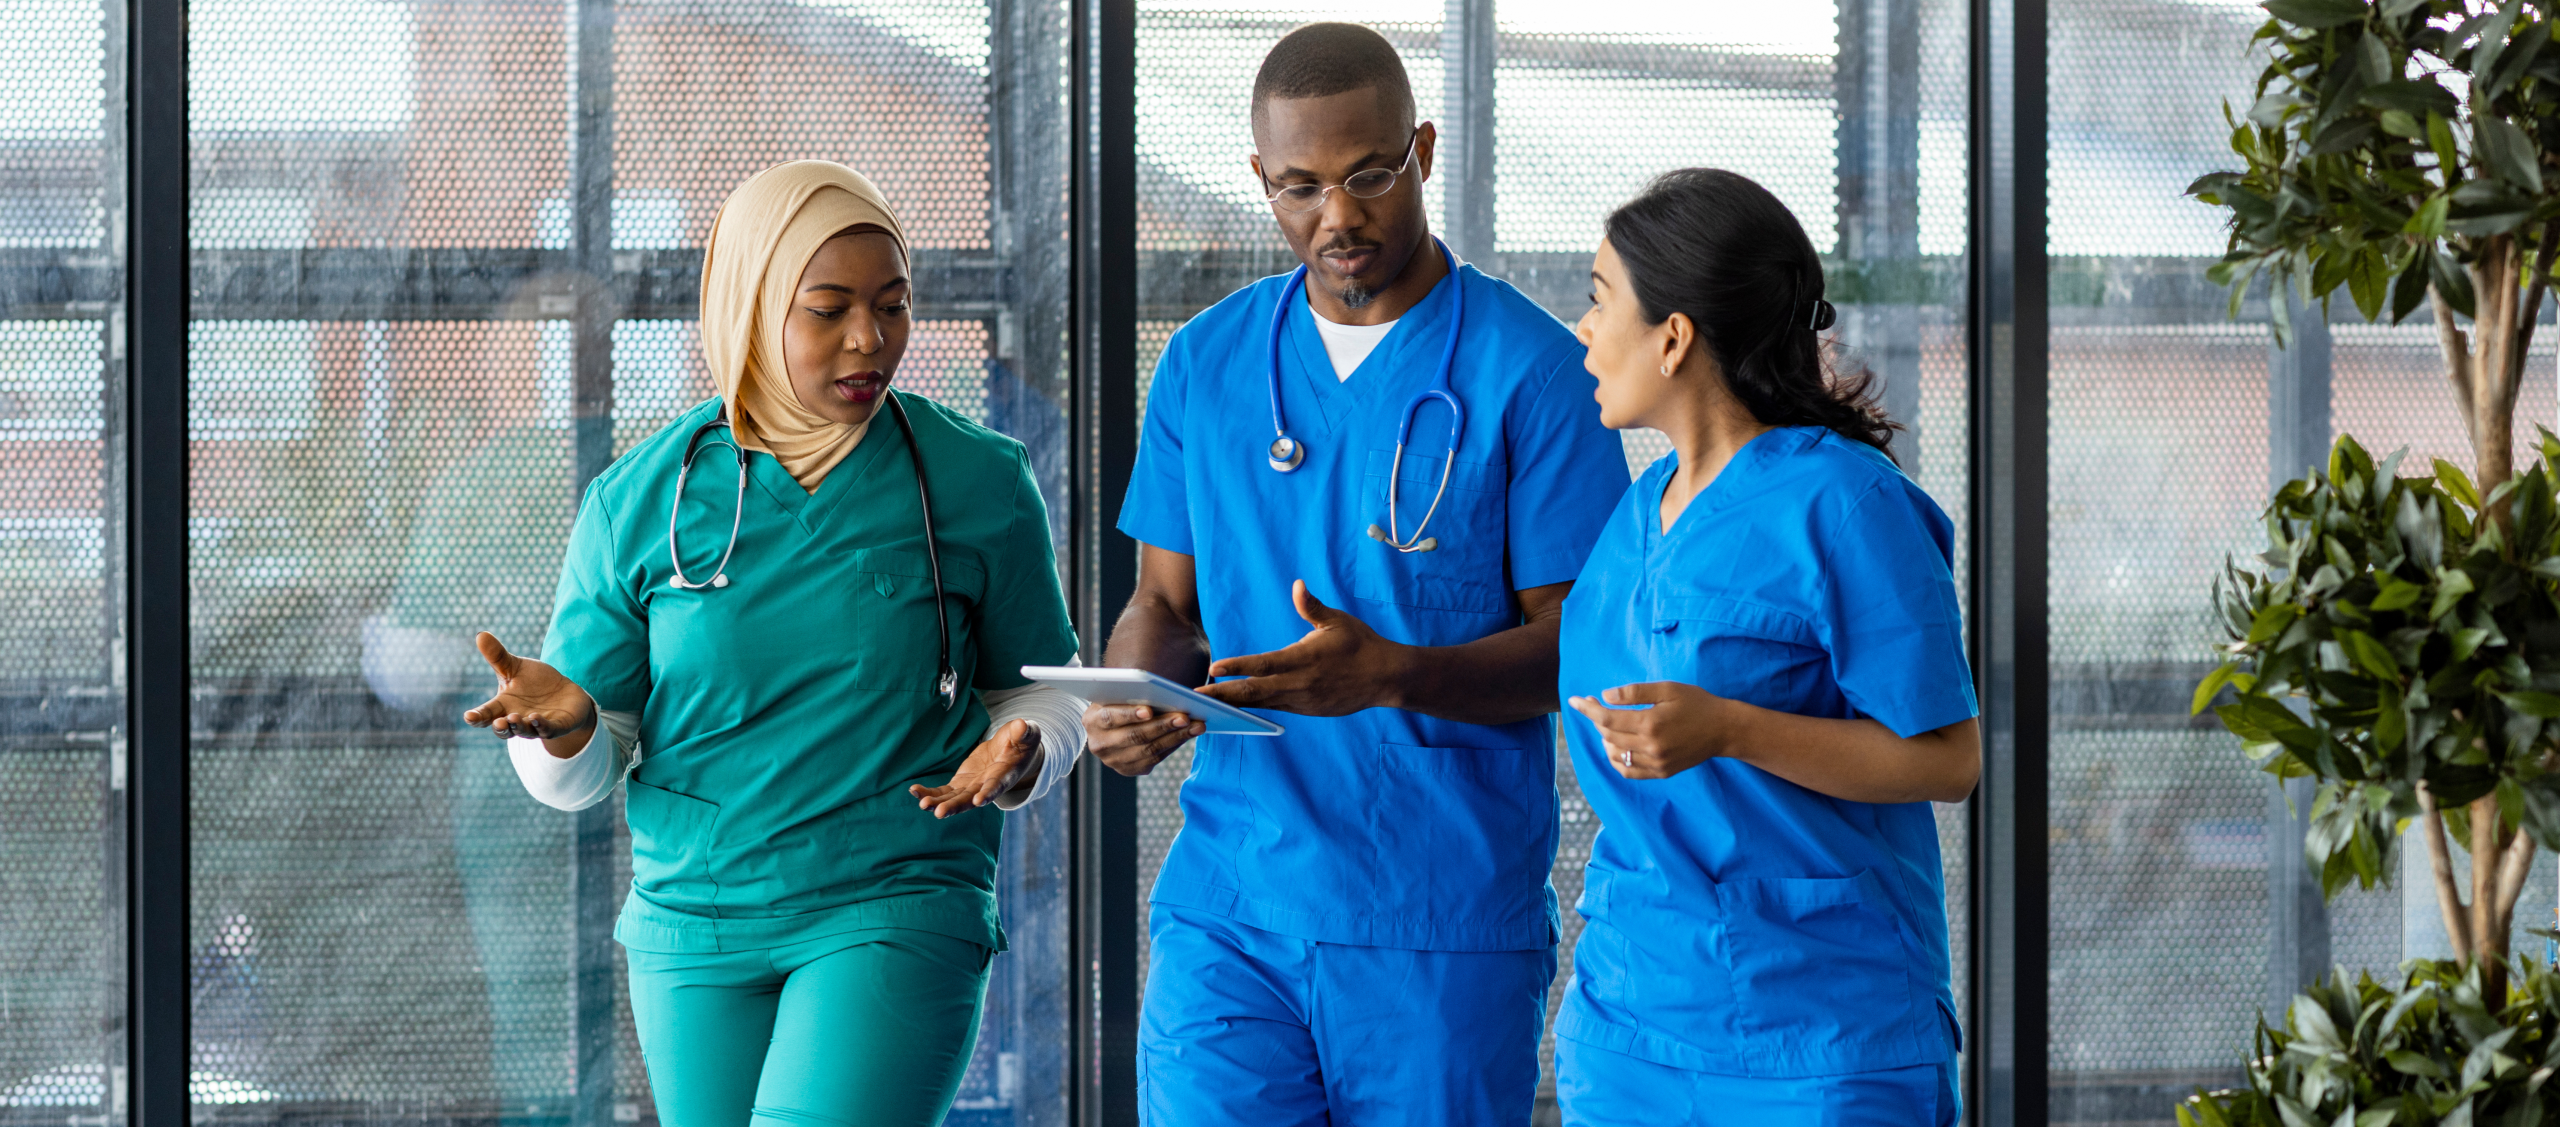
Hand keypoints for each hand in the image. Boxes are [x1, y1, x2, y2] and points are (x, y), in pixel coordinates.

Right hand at [463, 632, 596, 755]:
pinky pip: (548, 730)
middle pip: (504, 729)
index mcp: (503, 706)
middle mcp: (517, 719)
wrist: (565, 693)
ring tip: (514, 718)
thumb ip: (498, 656)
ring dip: (519, 726)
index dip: (477, 717)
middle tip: (498, 721)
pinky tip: (536, 718)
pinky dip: (542, 726)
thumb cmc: (535, 682)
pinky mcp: (557, 726)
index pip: (486, 714)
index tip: (468, 716)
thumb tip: (481, 634)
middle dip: (500, 727)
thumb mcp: (515, 667)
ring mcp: (536, 726)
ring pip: (525, 731)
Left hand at [911, 719, 1041, 817]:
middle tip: (939, 812)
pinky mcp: (960, 784)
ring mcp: (971, 787)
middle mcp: (986, 786)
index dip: (989, 793)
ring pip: (953, 799)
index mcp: (1004, 776)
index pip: (996, 786)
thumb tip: (1020, 725)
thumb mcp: (1026, 734)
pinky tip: (914, 790)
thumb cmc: (1021, 743)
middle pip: (969, 799)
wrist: (1011, 752)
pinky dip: (930, 793)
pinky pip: (943, 791)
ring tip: (923, 804)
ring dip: (938, 803)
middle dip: (954, 806)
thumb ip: (1023, 732)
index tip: (979, 801)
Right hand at [1083, 700, 1204, 776]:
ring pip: (1148, 751)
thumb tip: (1163, 693)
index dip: (1129, 714)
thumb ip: (1131, 694)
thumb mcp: (1118, 695)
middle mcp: (1099, 744)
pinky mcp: (1128, 770)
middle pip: (1134, 736)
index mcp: (1091, 720)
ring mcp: (1113, 761)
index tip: (1149, 710)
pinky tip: (1188, 735)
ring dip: (1176, 738)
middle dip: (1162, 726)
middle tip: (1185, 717)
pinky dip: (1173, 746)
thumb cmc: (1120, 702)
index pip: (1110, 717)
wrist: (1112, 725)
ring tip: (1196, 726)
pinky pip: (1154, 760)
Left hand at [1196, 580, 1404, 716]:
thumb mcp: (1337, 621)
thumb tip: (1297, 585)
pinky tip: (1235, 709)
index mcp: (1304, 659)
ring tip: (1207, 706)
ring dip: (1234, 705)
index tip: (1214, 668)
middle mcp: (1300, 683)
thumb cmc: (1360, 644)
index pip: (1264, 664)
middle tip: (1196, 697)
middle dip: (1223, 695)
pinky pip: (1275, 709)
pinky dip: (1254, 709)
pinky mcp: (1307, 710)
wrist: (1385, 677)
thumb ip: (1312, 607)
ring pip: (1261, 704)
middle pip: (1254, 692)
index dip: (1238, 667)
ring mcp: (1303, 700)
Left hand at [1567, 682, 1726, 778]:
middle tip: (1595, 704)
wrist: (1723, 730)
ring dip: (1605, 739)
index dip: (1588, 708)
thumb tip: (1605, 696)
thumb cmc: (1696, 703)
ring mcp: (1656, 763)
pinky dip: (1616, 759)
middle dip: (1596, 719)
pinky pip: (1628, 771)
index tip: (1575, 700)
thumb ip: (1635, 693)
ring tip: (1609, 724)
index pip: (1607, 718)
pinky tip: (1616, 746)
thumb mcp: (1667, 689)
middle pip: (1608, 736)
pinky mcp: (1661, 772)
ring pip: (1615, 754)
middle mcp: (1651, 747)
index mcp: (1651, 723)